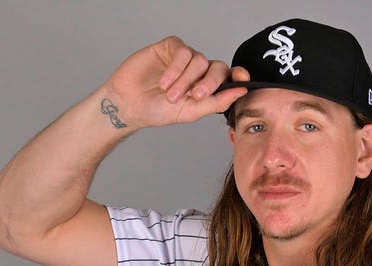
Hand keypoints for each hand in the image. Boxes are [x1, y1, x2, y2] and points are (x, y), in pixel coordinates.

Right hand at [104, 36, 248, 127]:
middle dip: (210, 82)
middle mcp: (198, 70)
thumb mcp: (191, 112)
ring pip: (200, 60)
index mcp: (206, 85)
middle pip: (218, 66)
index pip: (228, 76)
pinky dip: (176, 69)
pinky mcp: (170, 48)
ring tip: (170, 94)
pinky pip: (182, 51)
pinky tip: (165, 82)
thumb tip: (241, 91)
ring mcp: (184, 58)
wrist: (128, 105)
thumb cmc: (157, 111)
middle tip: (195, 95)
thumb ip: (217, 102)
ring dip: (186, 80)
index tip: (242, 79)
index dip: (238, 75)